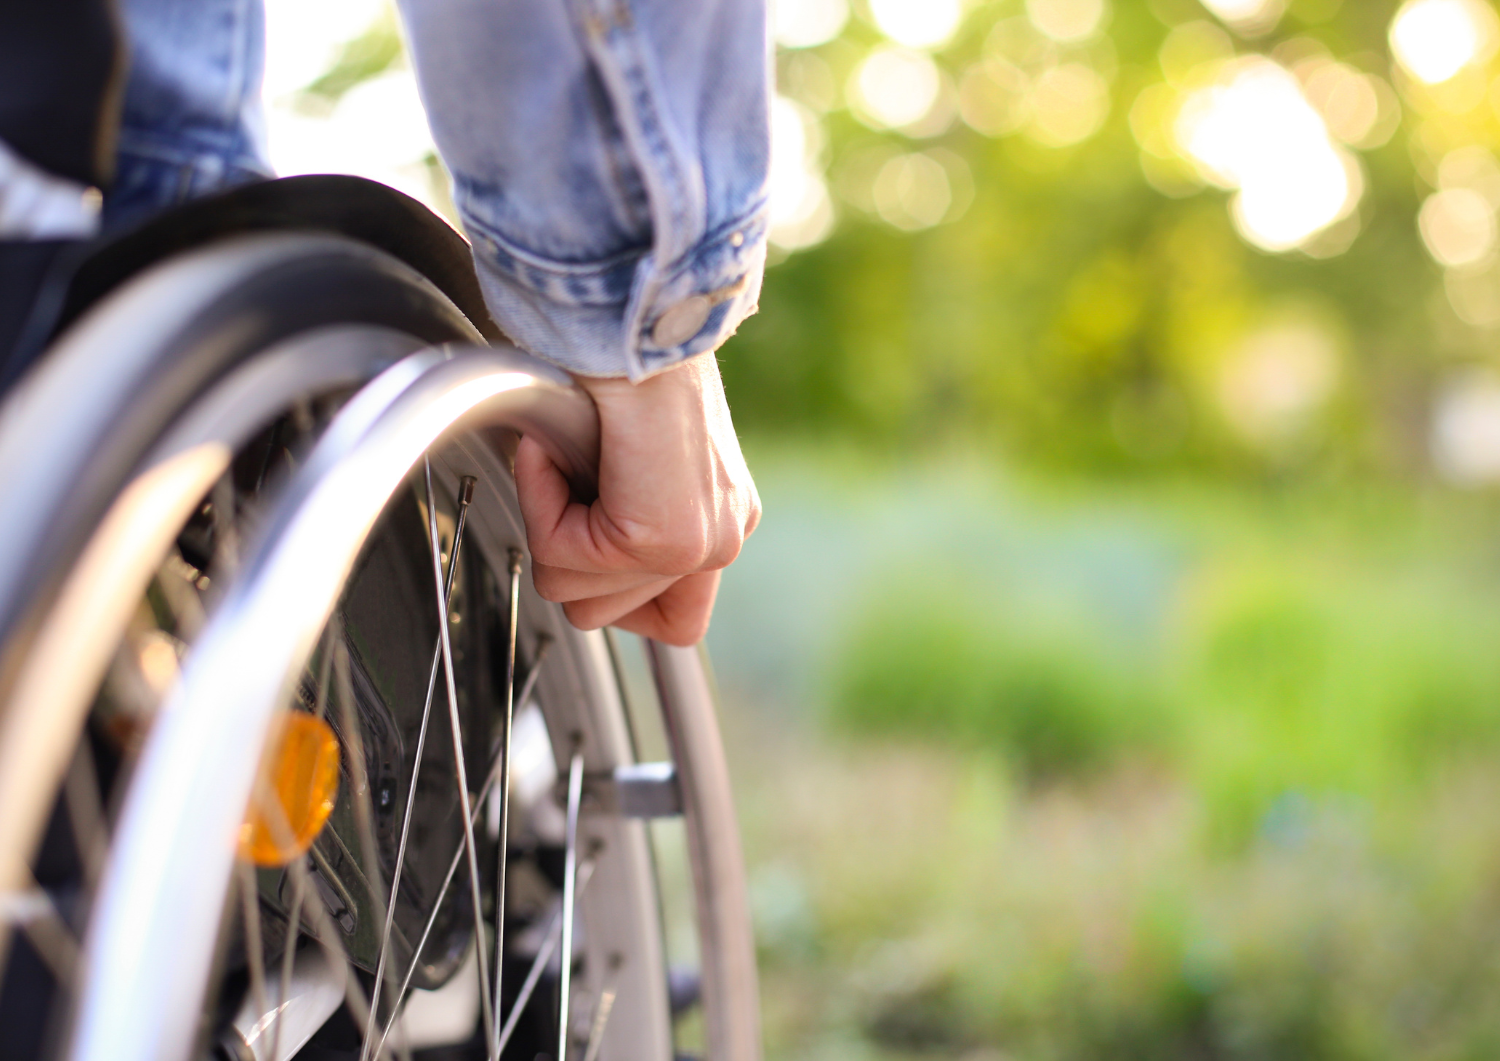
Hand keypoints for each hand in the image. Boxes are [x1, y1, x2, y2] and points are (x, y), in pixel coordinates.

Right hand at [515, 353, 760, 645]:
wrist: (626, 310)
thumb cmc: (613, 359)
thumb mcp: (625, 455)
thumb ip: (616, 515)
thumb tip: (564, 559)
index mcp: (721, 520)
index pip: (673, 621)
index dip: (605, 585)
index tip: (585, 522)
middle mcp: (723, 537)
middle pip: (607, 616)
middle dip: (566, 554)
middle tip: (572, 477)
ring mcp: (701, 543)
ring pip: (577, 599)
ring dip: (550, 523)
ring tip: (570, 456)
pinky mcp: (663, 537)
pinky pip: (562, 559)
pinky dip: (542, 500)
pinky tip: (559, 448)